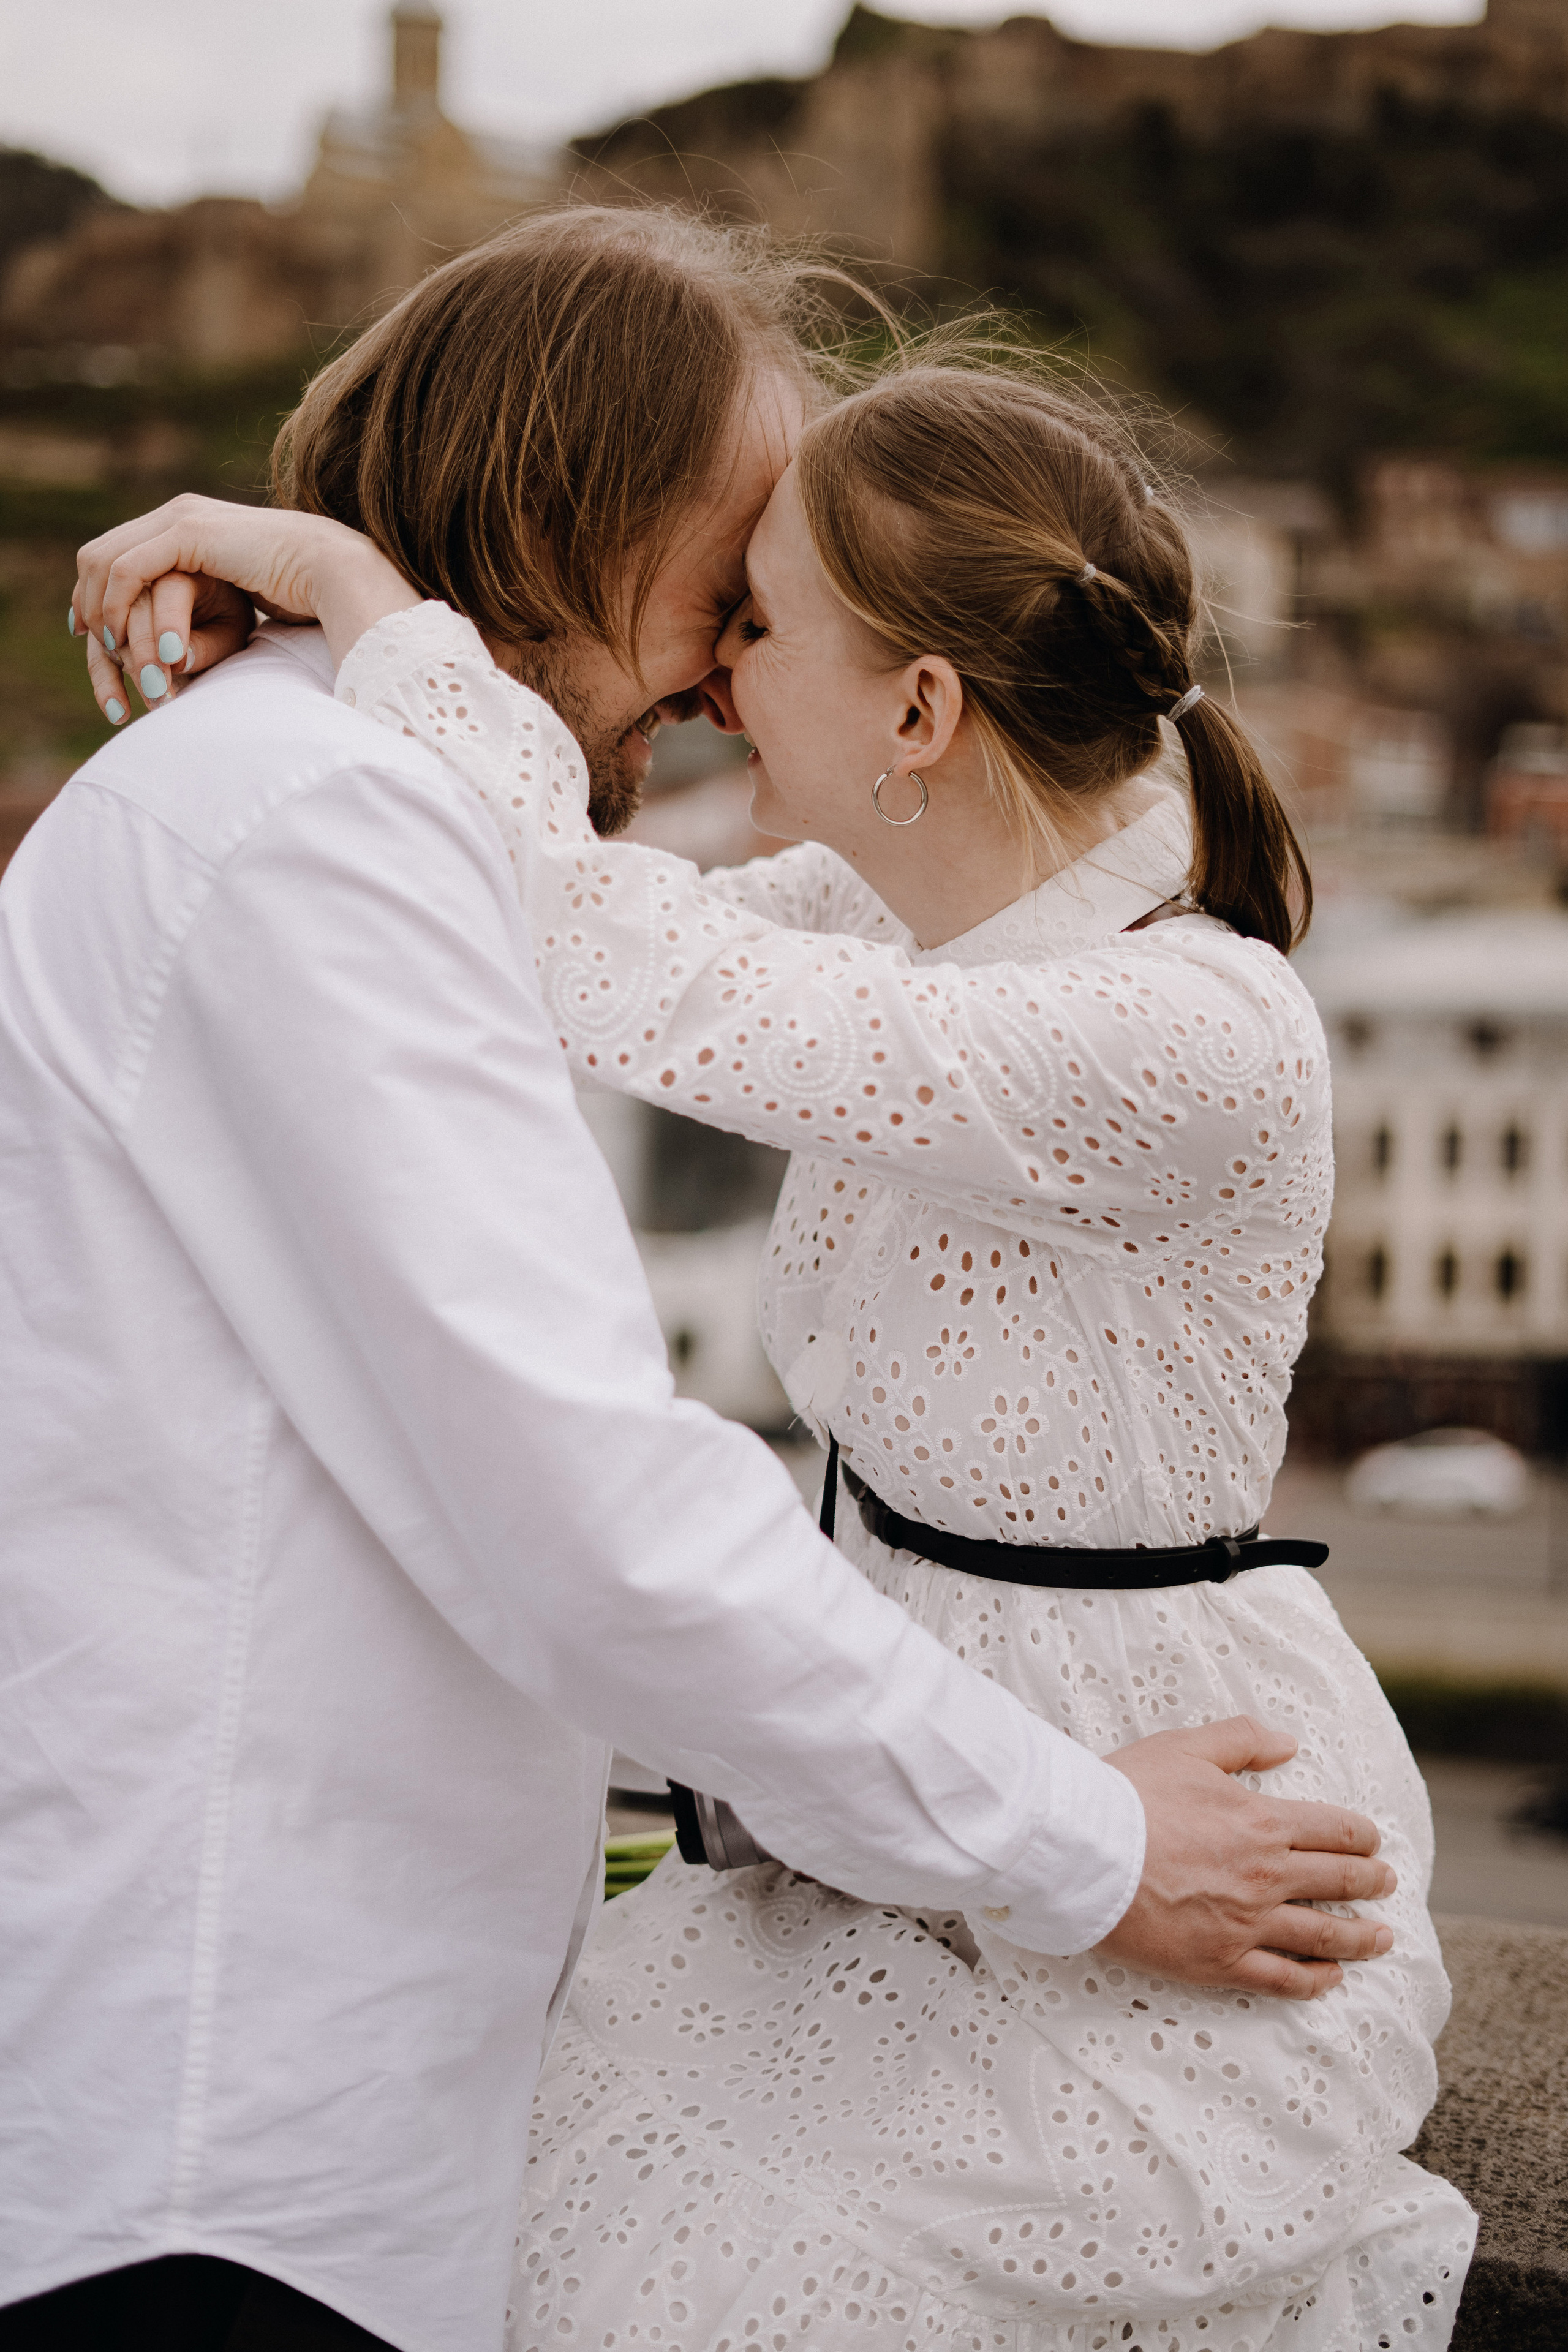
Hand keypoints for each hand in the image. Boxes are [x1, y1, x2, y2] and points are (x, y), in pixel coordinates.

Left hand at [71, 493, 419, 723]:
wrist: (334, 572)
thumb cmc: (299, 595)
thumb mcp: (236, 598)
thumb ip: (206, 600)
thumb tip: (184, 629)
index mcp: (185, 525)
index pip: (112, 551)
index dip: (90, 593)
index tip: (89, 634)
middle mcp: (176, 514)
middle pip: (95, 555)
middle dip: (85, 604)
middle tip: (93, 648)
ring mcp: (180, 518)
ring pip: (103, 561)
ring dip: (99, 611)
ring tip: (112, 651)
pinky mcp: (188, 532)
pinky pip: (127, 568)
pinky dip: (116, 605)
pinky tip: (125, 639)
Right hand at [1099, 1714, 1396, 1998]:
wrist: (1084, 1852)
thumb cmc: (1128, 1794)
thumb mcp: (1185, 1747)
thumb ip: (1242, 1741)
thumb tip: (1287, 1743)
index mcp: (1263, 1823)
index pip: (1333, 1831)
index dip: (1360, 1835)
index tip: (1371, 1840)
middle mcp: (1267, 1877)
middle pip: (1338, 1882)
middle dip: (1370, 1882)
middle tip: (1386, 1883)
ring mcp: (1247, 1925)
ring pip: (1322, 1936)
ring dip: (1361, 1936)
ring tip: (1381, 1937)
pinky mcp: (1219, 1963)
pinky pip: (1282, 1980)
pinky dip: (1315, 1980)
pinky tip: (1330, 1977)